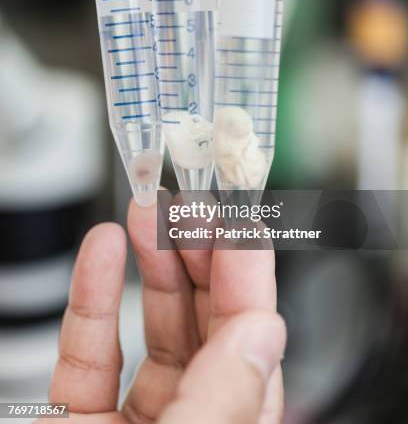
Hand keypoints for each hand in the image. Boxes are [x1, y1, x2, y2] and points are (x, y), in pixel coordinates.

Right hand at [38, 198, 285, 422]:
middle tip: (191, 208)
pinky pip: (88, 350)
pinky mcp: (78, 416)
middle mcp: (188, 418)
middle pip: (205, 325)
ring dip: (151, 263)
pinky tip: (101, 252)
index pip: (251, 346)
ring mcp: (134, 420)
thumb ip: (225, 397)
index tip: (239, 224)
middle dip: (199, 256)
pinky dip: (92, 296)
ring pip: (154, 328)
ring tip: (149, 212)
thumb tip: (262, 332)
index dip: (246, 278)